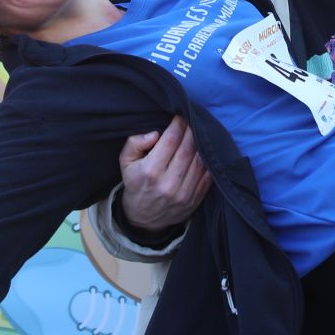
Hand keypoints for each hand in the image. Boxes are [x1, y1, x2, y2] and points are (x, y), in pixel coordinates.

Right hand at [116, 116, 211, 236]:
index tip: (181, 115)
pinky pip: (208, 175)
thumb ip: (134, 143)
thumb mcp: (125, 163)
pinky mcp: (195, 200)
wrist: (144, 219)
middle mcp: (168, 183)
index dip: (178, 125)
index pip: (170, 140)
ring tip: (200, 132)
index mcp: (150, 171)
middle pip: (188, 149)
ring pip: (200, 161)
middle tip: (193, 120)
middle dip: (192, 131)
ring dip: (202, 144)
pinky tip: (205, 151)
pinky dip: (209, 161)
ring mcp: (184, 194)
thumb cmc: (136, 183)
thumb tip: (155, 134)